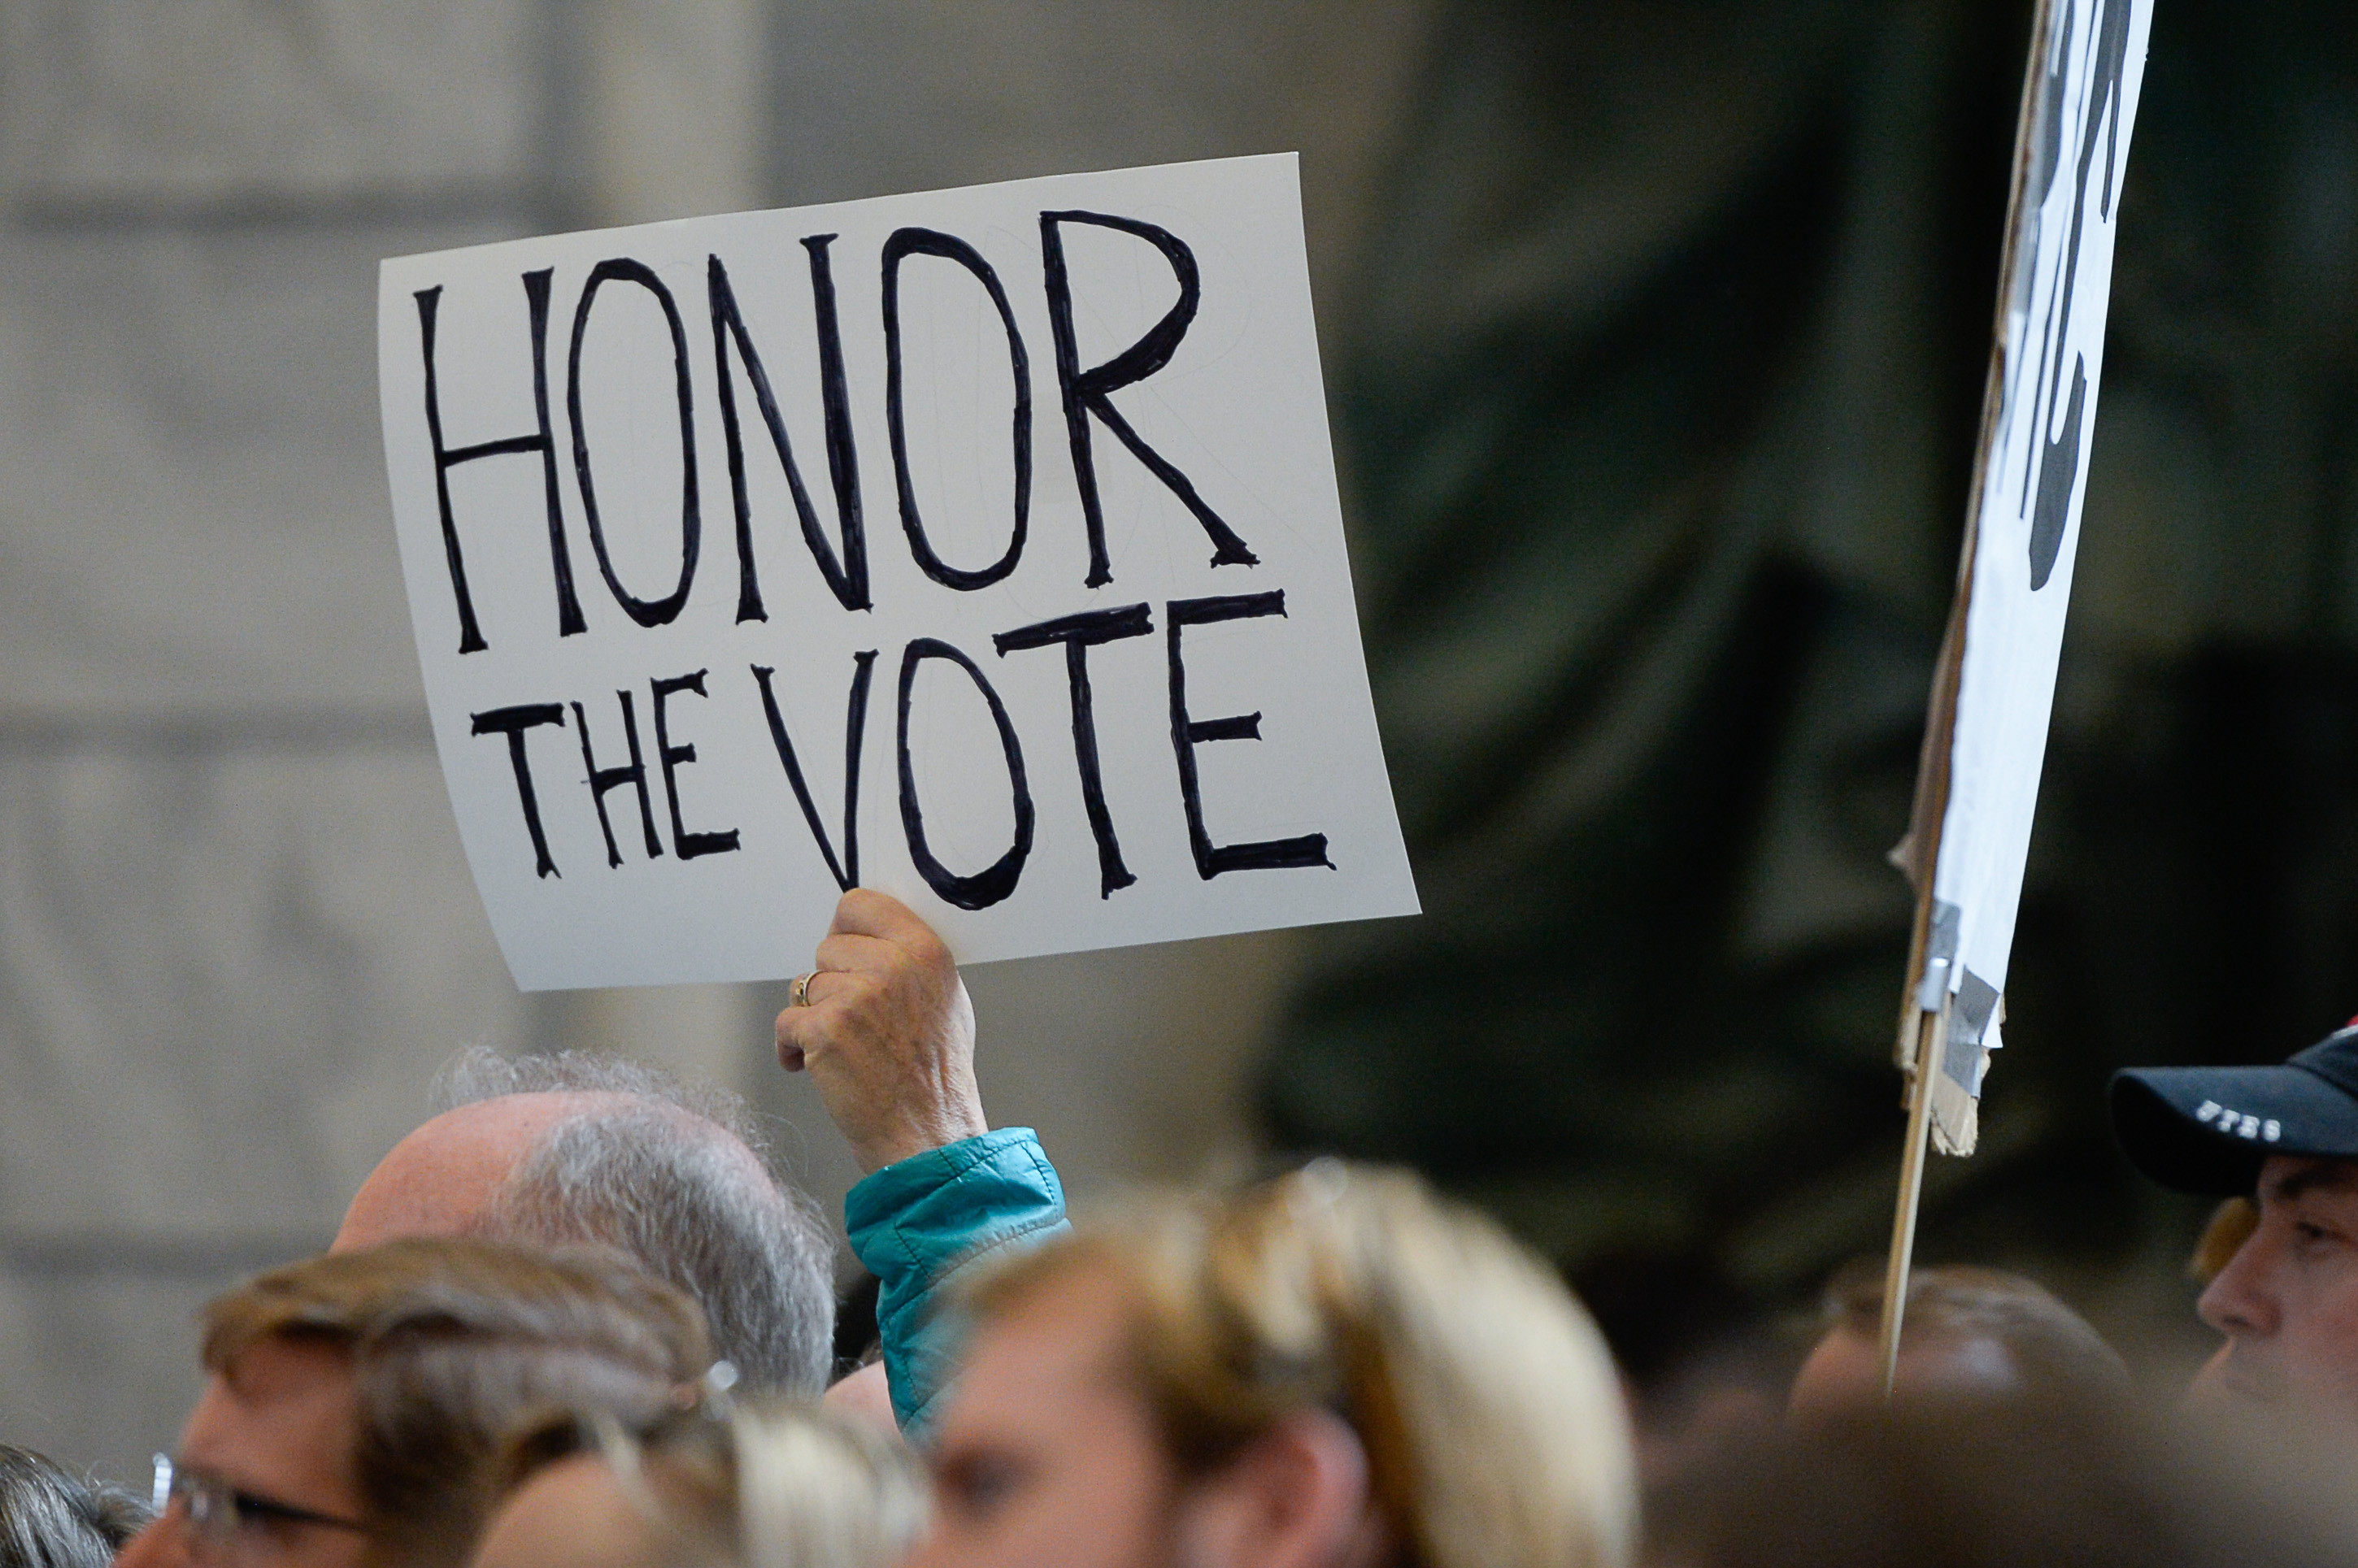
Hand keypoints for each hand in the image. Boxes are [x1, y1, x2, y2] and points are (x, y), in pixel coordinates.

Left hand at [777, 889, 987, 1171]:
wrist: (927, 1135)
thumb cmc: (935, 1075)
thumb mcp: (946, 999)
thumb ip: (910, 960)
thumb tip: (868, 935)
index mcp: (926, 950)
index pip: (860, 903)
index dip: (845, 930)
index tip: (846, 954)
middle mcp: (893, 965)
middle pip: (827, 946)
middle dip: (832, 983)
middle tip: (856, 1021)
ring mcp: (857, 996)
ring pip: (805, 985)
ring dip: (813, 1017)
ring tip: (844, 1050)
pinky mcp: (825, 1030)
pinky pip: (786, 1021)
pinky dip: (792, 1048)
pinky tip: (814, 1068)